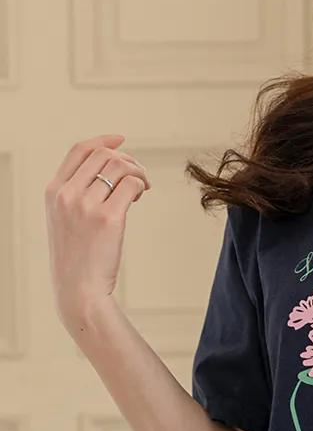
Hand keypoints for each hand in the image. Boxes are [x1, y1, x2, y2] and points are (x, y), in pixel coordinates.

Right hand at [45, 134, 151, 331]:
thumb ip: (76, 195)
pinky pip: (131, 185)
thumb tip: (110, 173)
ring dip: (137, 171)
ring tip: (142, 187)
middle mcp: (67, 194)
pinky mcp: (108, 218)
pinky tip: (139, 196)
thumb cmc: (76, 260)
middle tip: (138, 175)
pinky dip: (140, 185)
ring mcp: (86, 205)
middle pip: (103, 155)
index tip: (121, 140)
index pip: (79, 150)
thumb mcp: (64, 221)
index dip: (103, 140)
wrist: (78, 291)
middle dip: (127, 159)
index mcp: (53, 191)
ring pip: (119, 166)